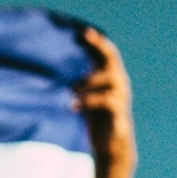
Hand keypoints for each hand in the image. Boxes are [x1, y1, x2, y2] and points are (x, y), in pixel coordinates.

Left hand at [75, 28, 136, 177]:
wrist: (111, 146)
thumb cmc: (95, 118)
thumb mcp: (85, 95)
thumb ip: (78, 79)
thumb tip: (55, 64)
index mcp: (111, 76)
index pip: (106, 52)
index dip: (96, 40)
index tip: (80, 31)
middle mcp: (119, 83)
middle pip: (112, 58)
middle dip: (99, 46)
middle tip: (83, 38)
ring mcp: (121, 98)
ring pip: (109, 80)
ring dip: (89, 81)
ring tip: (71, 88)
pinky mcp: (119, 114)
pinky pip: (106, 102)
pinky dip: (88, 101)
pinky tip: (72, 105)